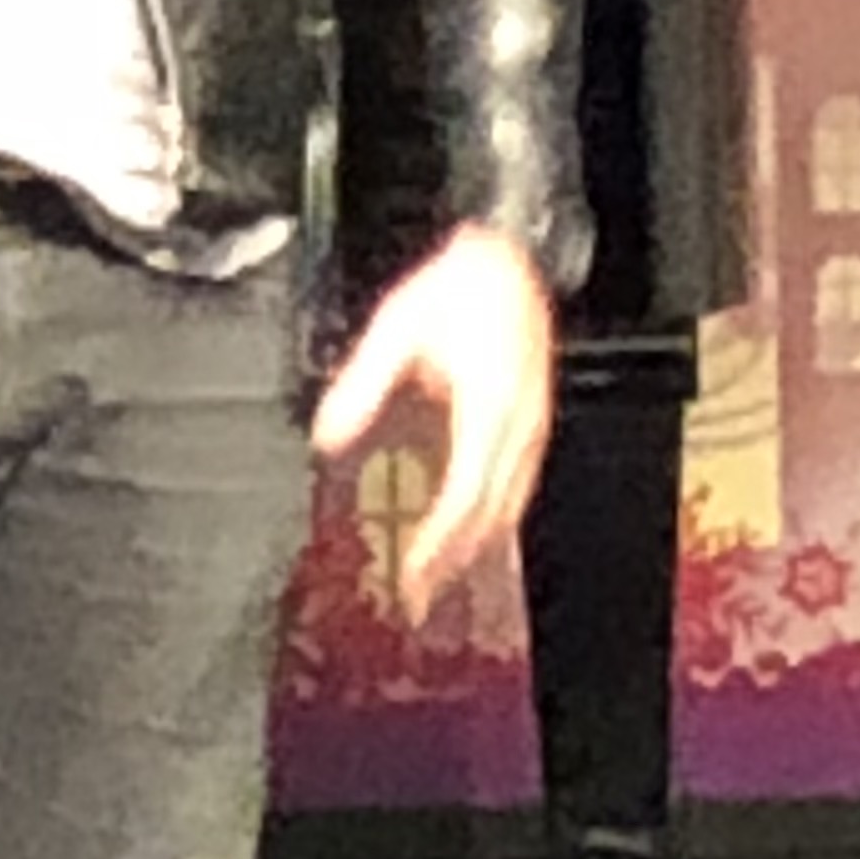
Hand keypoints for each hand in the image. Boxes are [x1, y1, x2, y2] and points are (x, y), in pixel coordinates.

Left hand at [309, 223, 554, 624]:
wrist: (511, 257)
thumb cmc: (459, 287)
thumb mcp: (397, 326)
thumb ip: (364, 383)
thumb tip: (328, 436)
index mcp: (489, 405)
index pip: (466, 491)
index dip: (441, 539)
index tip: (414, 573)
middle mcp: (518, 424)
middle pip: (491, 511)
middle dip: (457, 561)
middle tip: (419, 601)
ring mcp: (532, 425)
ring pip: (510, 503)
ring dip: (477, 547)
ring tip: (441, 581)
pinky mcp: (532, 421)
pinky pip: (516, 484)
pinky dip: (493, 519)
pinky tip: (472, 534)